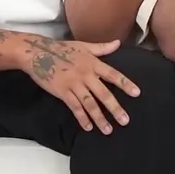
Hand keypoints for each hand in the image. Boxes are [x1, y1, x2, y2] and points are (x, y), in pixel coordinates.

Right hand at [22, 38, 139, 134]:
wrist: (38, 53)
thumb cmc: (61, 48)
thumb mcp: (83, 46)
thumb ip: (102, 48)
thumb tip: (118, 43)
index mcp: (92, 63)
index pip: (112, 75)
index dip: (125, 84)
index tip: (137, 93)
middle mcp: (85, 74)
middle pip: (103, 93)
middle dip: (115, 108)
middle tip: (125, 121)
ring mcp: (74, 84)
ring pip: (89, 104)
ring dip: (99, 118)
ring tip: (108, 130)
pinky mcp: (62, 92)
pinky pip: (74, 107)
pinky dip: (81, 118)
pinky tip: (88, 127)